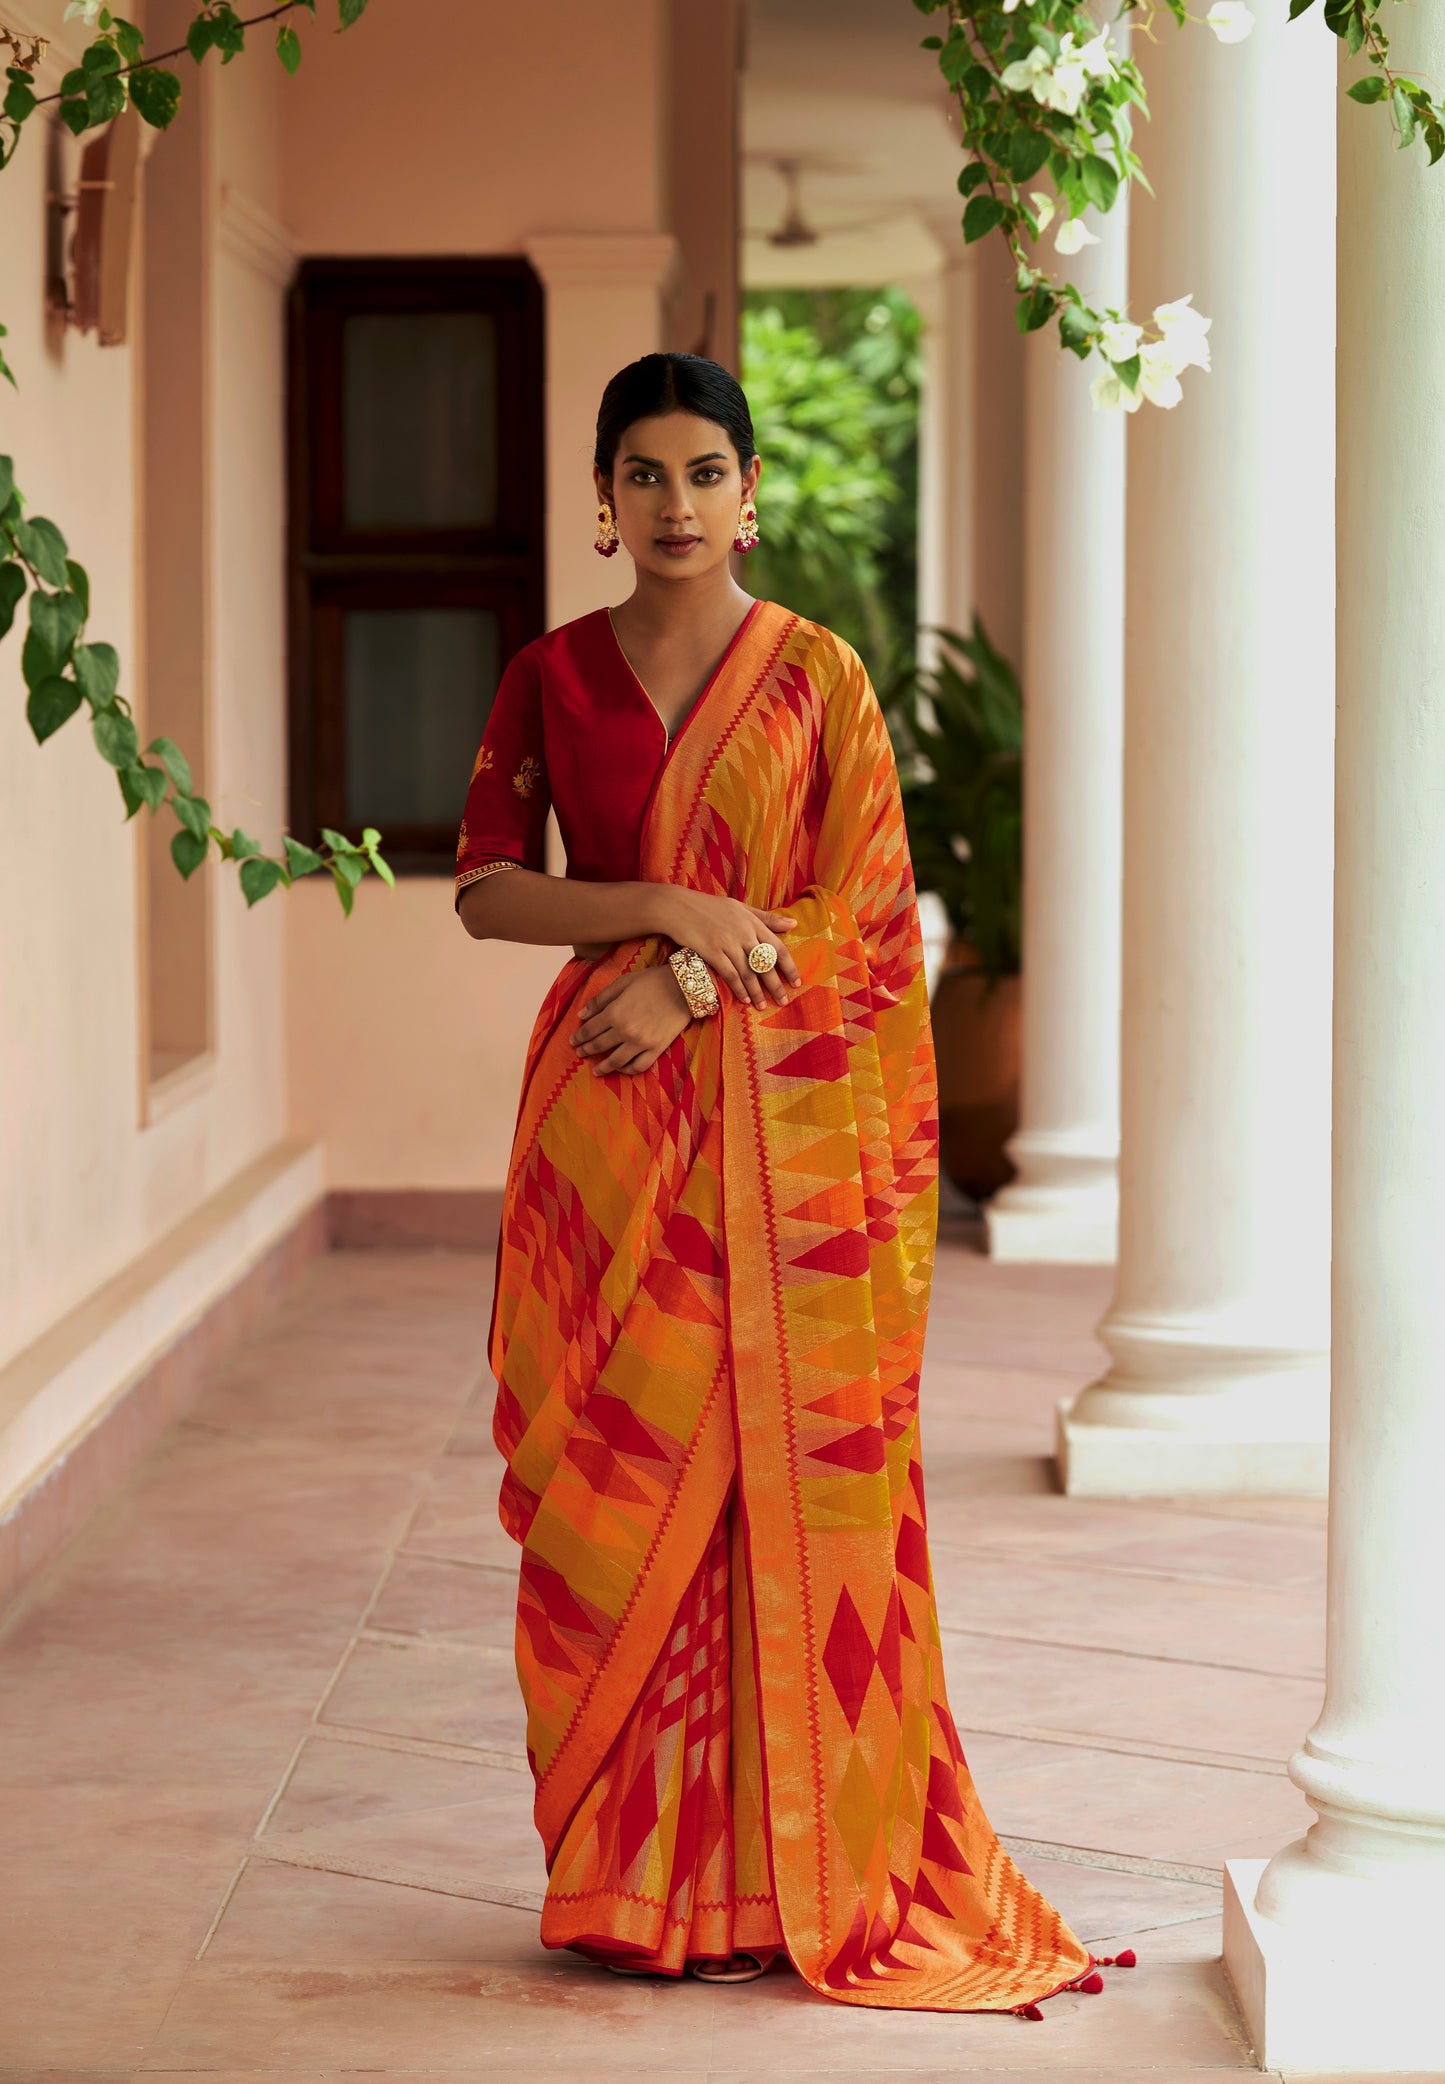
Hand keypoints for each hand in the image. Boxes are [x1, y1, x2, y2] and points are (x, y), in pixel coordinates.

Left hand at [569, 964, 692, 1075]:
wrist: (683, 987)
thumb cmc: (652, 981)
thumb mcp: (622, 983)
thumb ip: (600, 1000)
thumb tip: (581, 1014)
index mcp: (614, 1013)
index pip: (590, 1030)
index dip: (579, 1036)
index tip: (573, 1041)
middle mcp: (624, 1030)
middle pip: (599, 1045)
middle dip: (587, 1050)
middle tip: (580, 1053)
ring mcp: (640, 1042)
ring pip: (616, 1061)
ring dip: (603, 1067)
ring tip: (596, 1070)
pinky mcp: (656, 1049)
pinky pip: (638, 1066)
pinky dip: (628, 1070)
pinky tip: (621, 1069)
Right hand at [655, 888, 802, 1007]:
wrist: (678, 907)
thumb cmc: (710, 907)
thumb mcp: (741, 907)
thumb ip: (766, 918)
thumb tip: (793, 924)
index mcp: (753, 922)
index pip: (777, 947)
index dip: (789, 967)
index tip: (797, 982)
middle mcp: (743, 933)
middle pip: (765, 964)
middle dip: (776, 985)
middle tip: (783, 1001)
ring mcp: (728, 943)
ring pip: (748, 973)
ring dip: (757, 992)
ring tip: (763, 1006)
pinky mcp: (712, 952)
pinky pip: (730, 974)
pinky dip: (738, 988)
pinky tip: (744, 999)